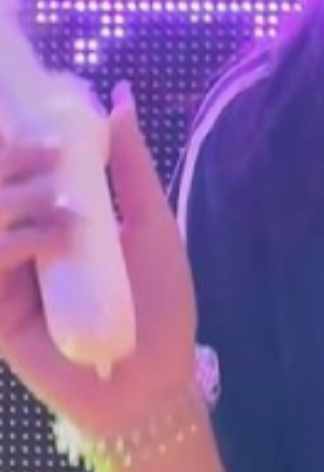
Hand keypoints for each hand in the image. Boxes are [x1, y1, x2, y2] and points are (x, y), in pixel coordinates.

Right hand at [0, 83, 198, 437]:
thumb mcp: (149, 221)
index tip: (31, 115)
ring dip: (14, 199)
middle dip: (10, 159)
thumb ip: (130, 164)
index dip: (15, 139)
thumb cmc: (159, 300)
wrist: (156, 375)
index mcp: (51, 217)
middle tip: (45, 155)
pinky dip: (14, 241)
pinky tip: (52, 239)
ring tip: (63, 208)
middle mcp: (22, 243)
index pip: (14, 170)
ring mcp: (6, 278)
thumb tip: (120, 96)